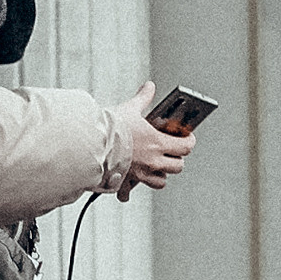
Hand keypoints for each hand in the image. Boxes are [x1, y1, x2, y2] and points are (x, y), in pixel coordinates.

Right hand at [108, 82, 194, 199]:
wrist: (91, 143)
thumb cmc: (111, 127)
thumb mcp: (130, 109)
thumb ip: (143, 98)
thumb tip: (149, 86)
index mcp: (157, 143)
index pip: (186, 147)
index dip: (189, 142)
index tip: (187, 138)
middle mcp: (152, 161)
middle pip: (178, 167)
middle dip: (177, 159)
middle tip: (171, 152)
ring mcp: (140, 174)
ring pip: (161, 182)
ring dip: (160, 175)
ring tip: (154, 167)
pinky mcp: (125, 182)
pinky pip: (130, 193)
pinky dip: (130, 190)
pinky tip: (127, 185)